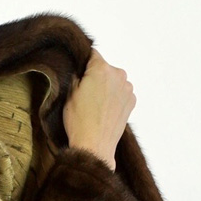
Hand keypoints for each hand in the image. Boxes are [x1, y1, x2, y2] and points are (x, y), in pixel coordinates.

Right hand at [62, 47, 134, 171]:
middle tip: (85, 93)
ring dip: (106, 87)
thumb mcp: (68, 95)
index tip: (78, 72)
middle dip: (95, 76)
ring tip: (95, 105)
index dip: (83, 62)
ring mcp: (127, 88)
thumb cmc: (79, 122)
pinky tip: (104, 110)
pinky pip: (121, 92)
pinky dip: (114, 98)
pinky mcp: (131, 101)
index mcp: (101, 69)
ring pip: (114, 80)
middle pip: (104, 68)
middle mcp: (118, 74)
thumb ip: (76, 76)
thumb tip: (80, 71)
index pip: (92, 54)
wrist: (95, 146)